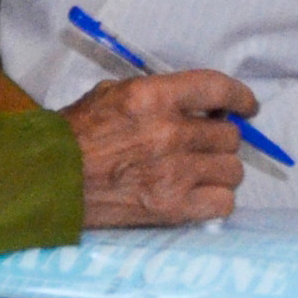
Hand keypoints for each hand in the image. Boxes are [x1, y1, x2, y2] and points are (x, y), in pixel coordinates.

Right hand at [66, 69, 253, 227]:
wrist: (51, 178)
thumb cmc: (77, 133)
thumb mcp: (112, 94)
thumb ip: (157, 95)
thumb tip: (197, 104)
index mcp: (153, 97)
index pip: (217, 89)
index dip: (240, 97)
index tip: (246, 106)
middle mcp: (170, 133)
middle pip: (229, 136)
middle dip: (221, 137)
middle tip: (205, 142)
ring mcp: (175, 173)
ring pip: (232, 170)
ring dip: (220, 168)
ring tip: (200, 168)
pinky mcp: (173, 207)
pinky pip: (223, 202)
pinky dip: (216, 197)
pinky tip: (199, 192)